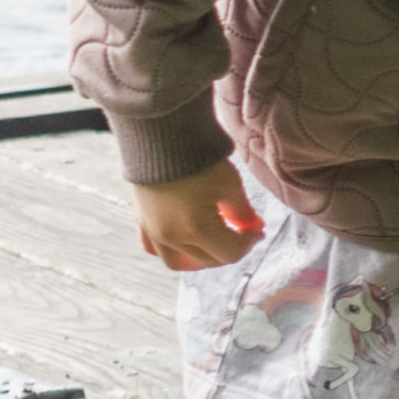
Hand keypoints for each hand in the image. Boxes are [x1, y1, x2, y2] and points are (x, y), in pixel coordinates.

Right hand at [134, 161, 260, 271]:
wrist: (160, 135)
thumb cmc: (198, 158)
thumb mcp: (230, 184)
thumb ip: (242, 212)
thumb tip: (251, 228)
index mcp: (196, 229)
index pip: (230, 253)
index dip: (249, 243)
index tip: (257, 229)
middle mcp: (172, 237)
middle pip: (207, 260)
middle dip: (229, 248)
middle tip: (241, 231)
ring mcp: (153, 232)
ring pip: (178, 263)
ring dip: (200, 258)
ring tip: (214, 242)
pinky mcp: (141, 221)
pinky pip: (154, 249)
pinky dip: (172, 250)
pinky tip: (185, 240)